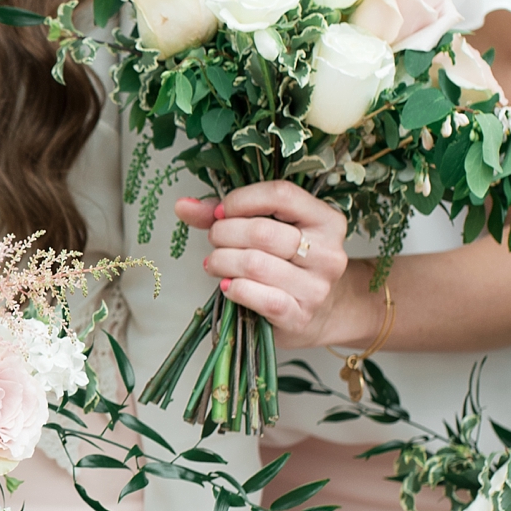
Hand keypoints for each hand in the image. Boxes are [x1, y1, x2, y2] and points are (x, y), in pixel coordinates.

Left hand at [173, 181, 360, 346]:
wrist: (318, 312)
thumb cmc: (287, 263)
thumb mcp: (268, 229)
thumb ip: (225, 214)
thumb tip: (182, 205)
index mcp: (326, 220)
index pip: (281, 195)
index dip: (242, 200)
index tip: (222, 211)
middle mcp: (328, 252)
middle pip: (262, 232)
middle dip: (224, 233)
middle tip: (214, 240)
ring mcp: (316, 287)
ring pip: (255, 264)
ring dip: (223, 261)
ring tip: (215, 262)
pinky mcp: (300, 315)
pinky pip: (259, 297)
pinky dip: (235, 289)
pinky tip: (227, 285)